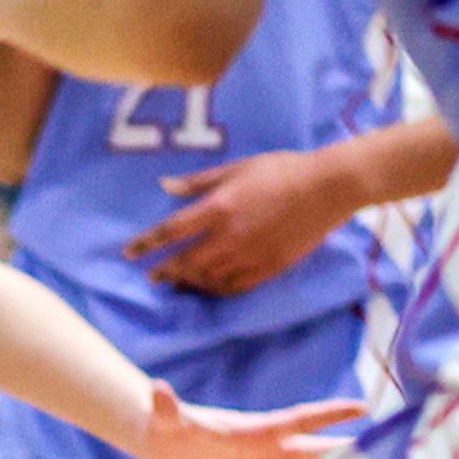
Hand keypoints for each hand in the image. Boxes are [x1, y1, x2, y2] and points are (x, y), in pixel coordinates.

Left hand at [124, 148, 354, 295]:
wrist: (329, 187)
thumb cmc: (283, 169)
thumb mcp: (238, 168)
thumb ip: (200, 182)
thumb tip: (165, 185)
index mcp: (219, 208)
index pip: (171, 231)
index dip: (146, 244)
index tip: (129, 253)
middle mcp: (229, 236)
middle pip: (185, 263)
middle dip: (164, 273)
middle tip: (153, 278)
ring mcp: (249, 255)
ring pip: (208, 280)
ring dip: (189, 284)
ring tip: (179, 284)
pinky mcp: (268, 268)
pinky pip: (233, 288)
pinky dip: (216, 290)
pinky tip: (209, 287)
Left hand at [140, 380, 354, 458]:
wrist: (167, 446)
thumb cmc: (170, 424)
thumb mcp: (167, 418)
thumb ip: (168, 407)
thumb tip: (156, 391)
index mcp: (260, 429)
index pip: (302, 420)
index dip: (331, 414)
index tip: (365, 410)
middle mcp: (274, 452)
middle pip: (320, 453)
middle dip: (352, 457)